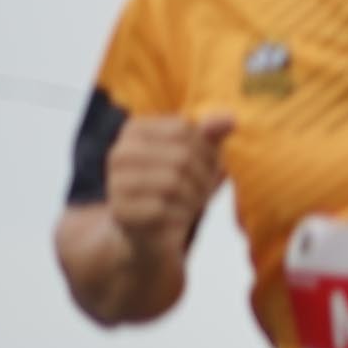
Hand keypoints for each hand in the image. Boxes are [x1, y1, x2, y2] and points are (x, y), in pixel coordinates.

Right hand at [104, 110, 231, 252]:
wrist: (149, 229)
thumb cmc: (176, 186)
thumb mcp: (196, 157)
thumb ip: (210, 136)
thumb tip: (232, 119)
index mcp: (135, 130)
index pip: (184, 129)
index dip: (208, 150)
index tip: (213, 166)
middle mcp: (119, 152)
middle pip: (181, 156)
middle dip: (205, 177)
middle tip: (208, 191)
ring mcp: (116, 181)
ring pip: (173, 183)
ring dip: (196, 197)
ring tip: (197, 203)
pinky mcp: (120, 210)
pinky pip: (163, 210)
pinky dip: (181, 216)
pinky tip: (181, 218)